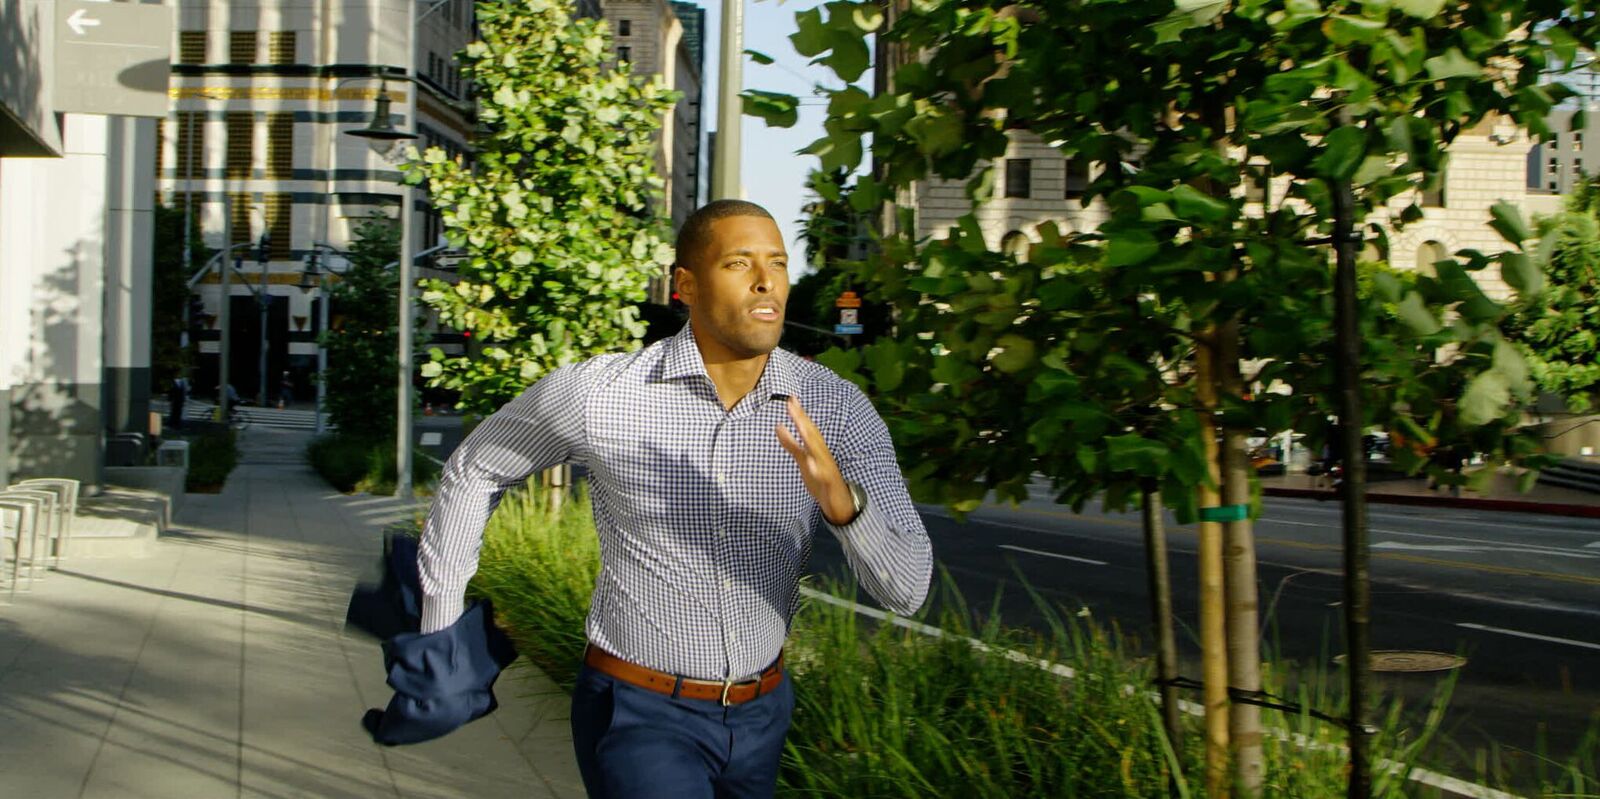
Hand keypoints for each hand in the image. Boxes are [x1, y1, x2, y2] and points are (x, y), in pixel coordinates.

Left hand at [776, 396, 855, 524]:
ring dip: (810, 439)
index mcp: (816, 449)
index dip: (798, 414)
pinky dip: (819, 470)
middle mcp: (823, 455)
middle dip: (802, 420)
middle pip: (812, 435)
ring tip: (801, 427)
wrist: (839, 502)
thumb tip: (778, 426)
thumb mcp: (802, 459)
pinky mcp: (829, 483)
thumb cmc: (820, 478)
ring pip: (819, 452)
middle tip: (792, 404)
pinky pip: (824, 476)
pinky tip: (811, 465)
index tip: (790, 398)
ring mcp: (827, 468)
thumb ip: (791, 444)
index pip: (807, 428)